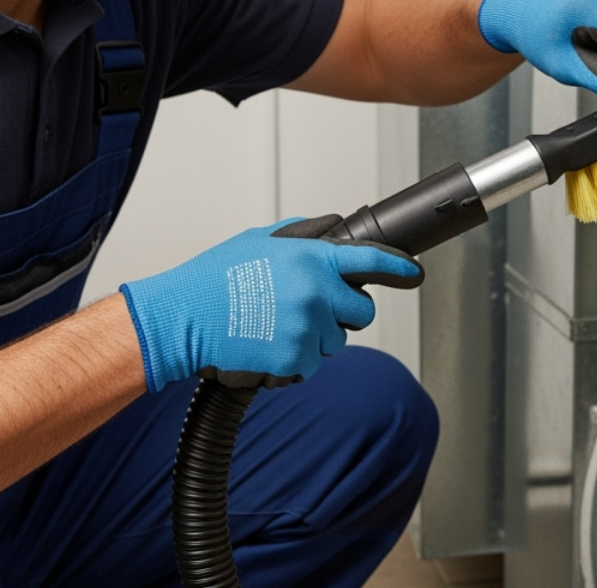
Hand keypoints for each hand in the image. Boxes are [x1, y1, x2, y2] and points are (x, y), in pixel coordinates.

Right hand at [120, 218, 421, 389]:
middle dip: (343, 312)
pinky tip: (266, 344)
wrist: (182, 319)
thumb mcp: (258, 241)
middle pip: (362, 311)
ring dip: (315, 337)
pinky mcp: (297, 360)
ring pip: (335, 341)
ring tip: (274, 325)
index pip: (371, 261)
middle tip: (310, 309)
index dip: (398, 268)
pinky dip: (295, 360)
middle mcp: (317, 293)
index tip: (414, 274)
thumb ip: (302, 237)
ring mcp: (309, 329)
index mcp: (312, 259)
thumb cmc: (213, 280)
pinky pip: (311, 364)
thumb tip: (330, 232)